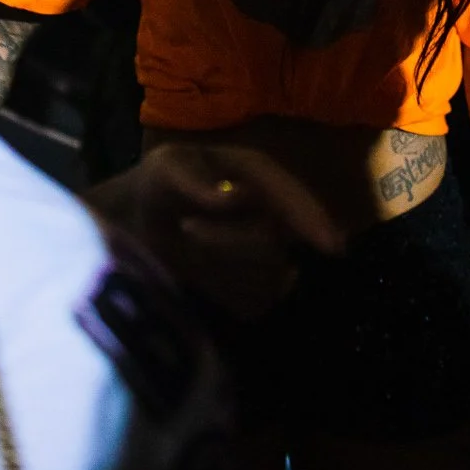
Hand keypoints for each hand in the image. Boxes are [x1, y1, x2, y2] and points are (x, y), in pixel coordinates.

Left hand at [89, 143, 342, 320]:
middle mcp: (270, 211)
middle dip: (230, 240)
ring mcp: (263, 251)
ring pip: (265, 273)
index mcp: (257, 174)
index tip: (332, 247)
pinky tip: (199, 274)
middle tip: (187, 228)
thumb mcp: (165, 169)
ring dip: (223, 265)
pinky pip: (253, 300)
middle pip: (274, 240)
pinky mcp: (251, 286)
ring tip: (186, 241)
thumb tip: (235, 198)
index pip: (293, 198)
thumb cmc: (157, 184)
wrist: (137, 222)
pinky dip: (225, 292)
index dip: (314, 220)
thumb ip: (194, 180)